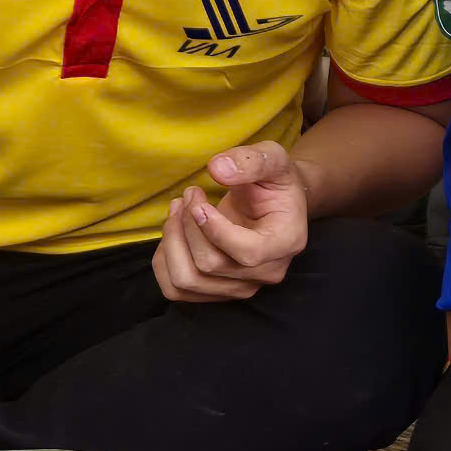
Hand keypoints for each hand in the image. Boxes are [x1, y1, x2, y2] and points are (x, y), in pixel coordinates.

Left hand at [153, 140, 311, 302]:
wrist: (277, 204)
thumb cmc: (275, 181)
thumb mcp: (273, 159)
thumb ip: (250, 161)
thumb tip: (217, 169)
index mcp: (286, 242)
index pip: (246, 253)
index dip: (213, 229)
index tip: (198, 201)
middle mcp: (268, 272)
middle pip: (210, 265)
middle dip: (186, 226)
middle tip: (187, 195)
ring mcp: (244, 287)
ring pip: (188, 281)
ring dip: (171, 242)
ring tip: (177, 210)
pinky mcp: (220, 291)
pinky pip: (178, 289)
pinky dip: (165, 261)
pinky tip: (174, 233)